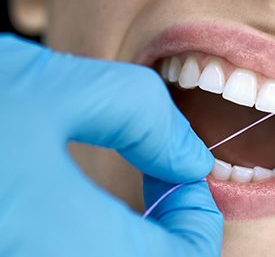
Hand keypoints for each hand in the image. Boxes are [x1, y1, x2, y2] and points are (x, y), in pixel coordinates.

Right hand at [0, 34, 222, 255]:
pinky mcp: (12, 252)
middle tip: (163, 174)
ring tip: (130, 179)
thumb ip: (139, 116)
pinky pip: (84, 253)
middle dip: (173, 225)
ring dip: (141, 233)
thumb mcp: (51, 89)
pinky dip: (102, 236)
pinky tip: (83, 193)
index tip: (188, 173)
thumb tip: (190, 155)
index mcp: (71, 243)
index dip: (200, 217)